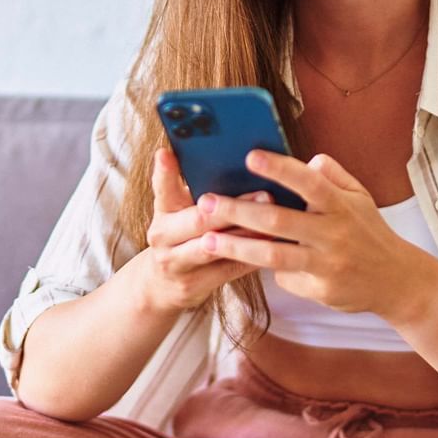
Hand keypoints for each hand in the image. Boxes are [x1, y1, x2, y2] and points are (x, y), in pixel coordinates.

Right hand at [140, 147, 269, 313]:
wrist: (162, 284)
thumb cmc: (181, 235)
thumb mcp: (178, 209)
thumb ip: (192, 184)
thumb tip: (221, 151)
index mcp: (163, 211)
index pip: (163, 187)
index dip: (164, 171)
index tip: (167, 151)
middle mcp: (163, 236)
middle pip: (198, 220)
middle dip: (232, 207)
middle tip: (266, 193)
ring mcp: (176, 263)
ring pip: (214, 248)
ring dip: (246, 234)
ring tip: (275, 222)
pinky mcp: (193, 285)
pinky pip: (227, 270)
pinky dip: (251, 257)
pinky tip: (274, 246)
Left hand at [194, 150, 429, 318]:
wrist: (398, 281)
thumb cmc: (370, 232)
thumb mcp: (360, 197)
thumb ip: (333, 175)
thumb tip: (308, 160)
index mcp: (342, 205)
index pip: (309, 181)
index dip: (279, 168)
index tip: (249, 156)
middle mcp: (334, 233)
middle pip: (279, 220)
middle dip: (238, 210)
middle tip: (205, 203)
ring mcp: (327, 264)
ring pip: (274, 255)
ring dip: (237, 247)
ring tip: (206, 241)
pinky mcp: (321, 290)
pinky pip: (285, 278)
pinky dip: (269, 269)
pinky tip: (247, 262)